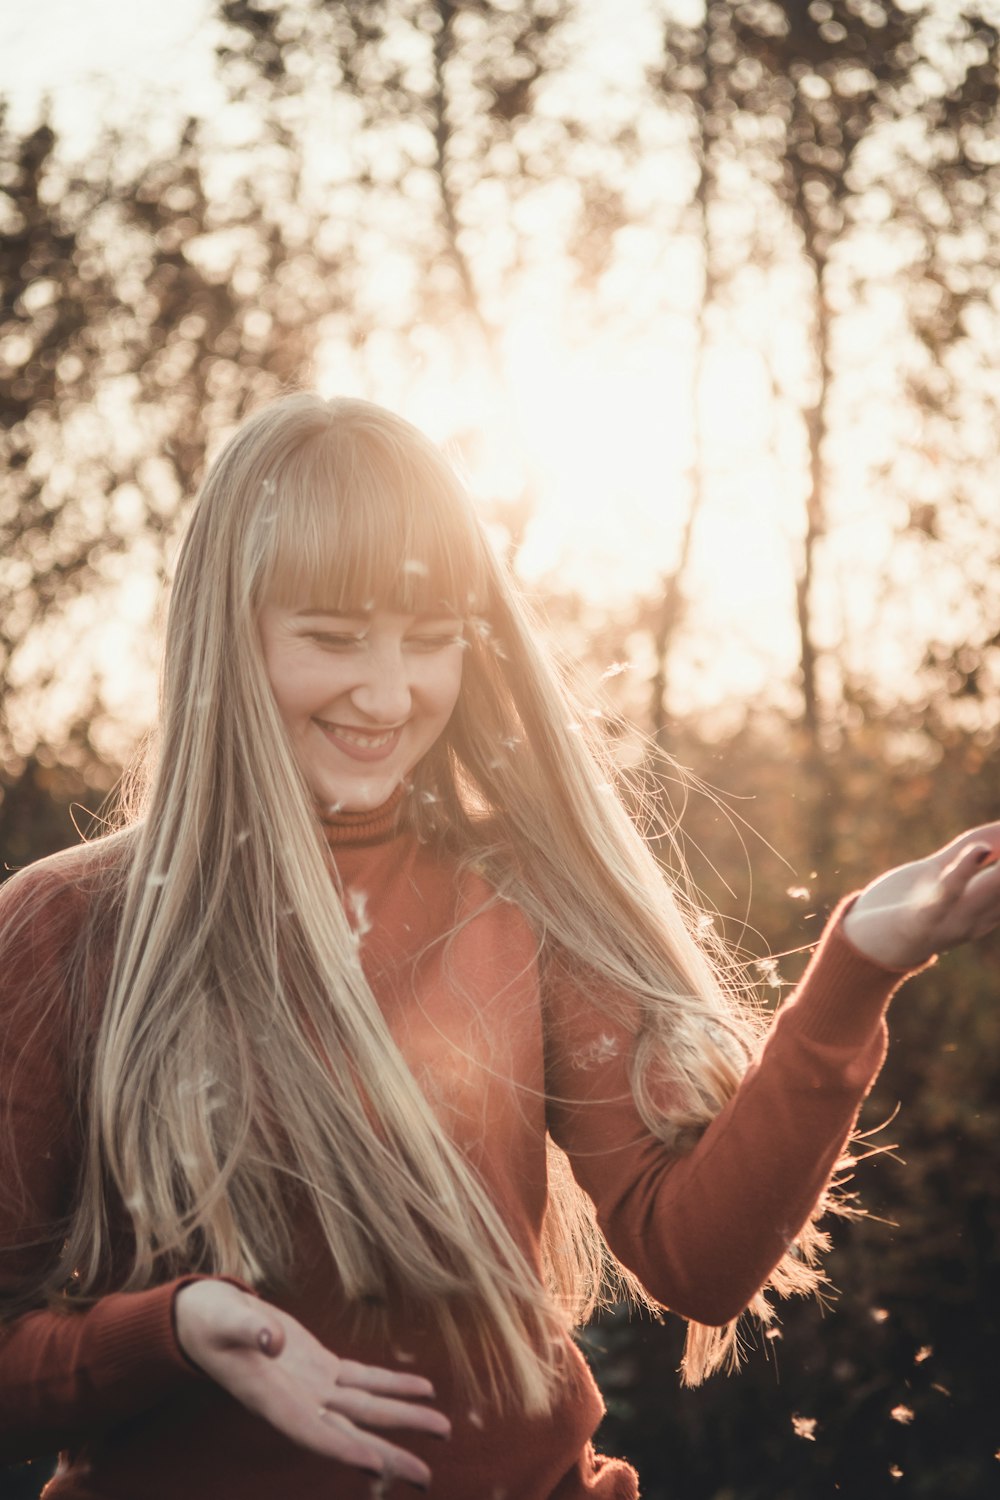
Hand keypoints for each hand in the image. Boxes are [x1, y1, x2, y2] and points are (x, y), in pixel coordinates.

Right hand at [174, 1279, 449, 1488]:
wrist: (208, 1318)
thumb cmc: (210, 1322)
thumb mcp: (223, 1320)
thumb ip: (248, 1329)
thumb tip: (275, 1339)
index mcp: (271, 1401)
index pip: (312, 1433)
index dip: (343, 1451)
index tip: (376, 1465)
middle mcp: (298, 1403)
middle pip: (350, 1434)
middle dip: (388, 1454)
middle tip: (426, 1477)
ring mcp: (313, 1387)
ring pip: (365, 1409)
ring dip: (403, 1418)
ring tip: (443, 1429)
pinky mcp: (321, 1367)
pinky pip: (364, 1380)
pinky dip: (393, 1385)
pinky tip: (423, 1390)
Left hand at [842, 823, 999, 969]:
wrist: (864, 945)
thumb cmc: (904, 906)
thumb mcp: (940, 873)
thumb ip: (967, 854)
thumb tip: (994, 836)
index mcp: (986, 907)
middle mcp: (977, 917)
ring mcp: (952, 920)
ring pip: (991, 891)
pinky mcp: (923, 919)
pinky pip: (948, 896)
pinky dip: (964, 872)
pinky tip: (980, 851)